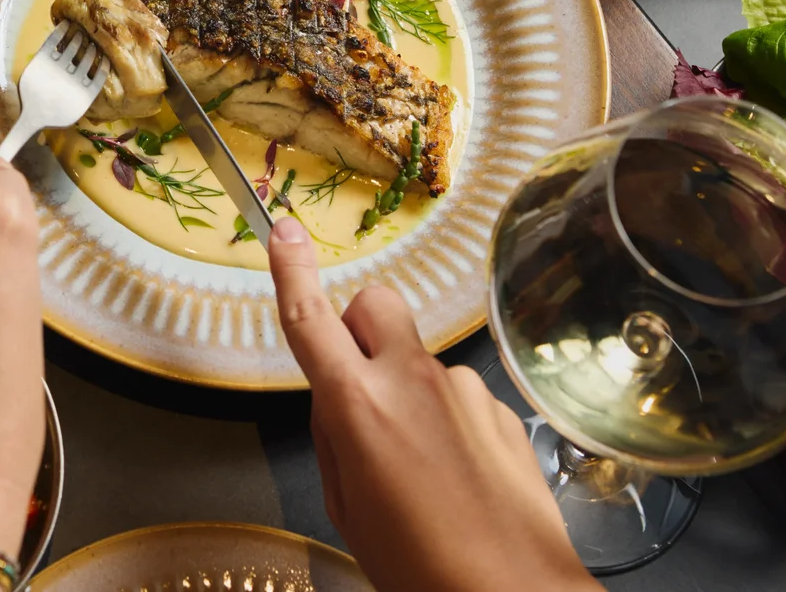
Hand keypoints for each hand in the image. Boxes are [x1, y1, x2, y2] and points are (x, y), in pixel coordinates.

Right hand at [267, 218, 595, 591]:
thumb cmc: (420, 567)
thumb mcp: (347, 509)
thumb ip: (335, 441)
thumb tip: (339, 406)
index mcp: (359, 407)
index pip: (311, 319)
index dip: (292, 269)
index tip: (282, 228)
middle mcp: (413, 381)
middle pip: (374, 305)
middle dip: (356, 328)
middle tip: (357, 382)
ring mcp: (465, 392)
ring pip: (418, 362)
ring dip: (408, 392)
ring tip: (420, 469)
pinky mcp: (502, 412)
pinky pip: (458, 398)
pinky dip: (449, 424)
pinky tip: (457, 478)